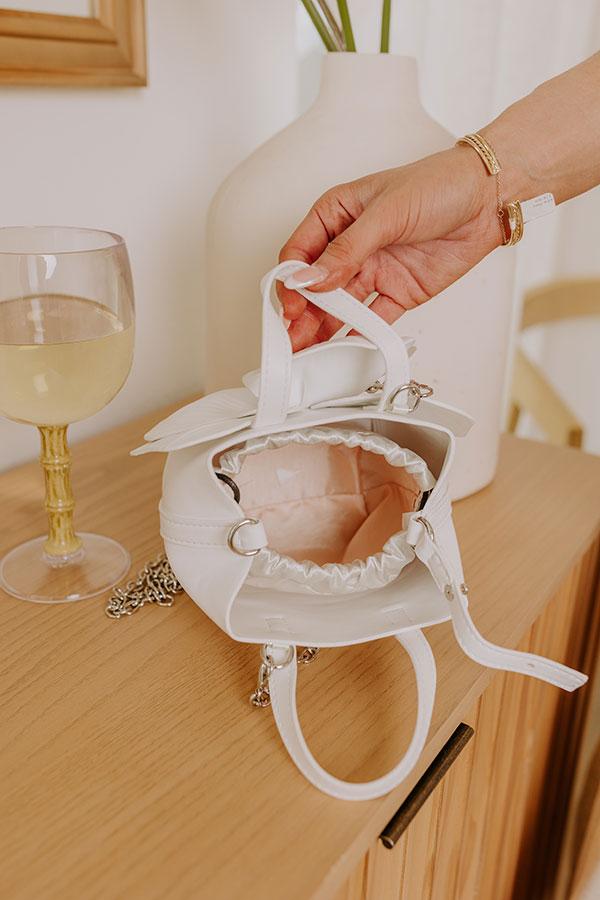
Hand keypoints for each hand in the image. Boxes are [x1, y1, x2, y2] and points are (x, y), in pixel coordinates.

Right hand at [278, 146, 501, 350]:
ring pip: (339, 306)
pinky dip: (359, 334)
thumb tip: (310, 279)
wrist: (488, 198)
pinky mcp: (396, 292)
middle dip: (301, 314)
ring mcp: (373, 270)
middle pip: (315, 286)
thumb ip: (346, 250)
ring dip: (323, 329)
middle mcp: (349, 245)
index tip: (291, 305)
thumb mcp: (386, 212)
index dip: (291, 281)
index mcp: (335, 215)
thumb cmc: (438, 185)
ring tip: (309, 351)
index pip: (299, 253)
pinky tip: (343, 349)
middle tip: (292, 339)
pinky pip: (372, 318)